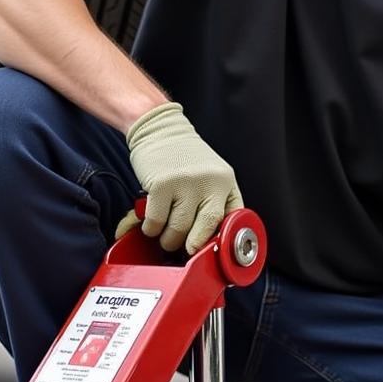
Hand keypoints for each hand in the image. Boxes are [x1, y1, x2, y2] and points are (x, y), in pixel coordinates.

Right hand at [124, 102, 241, 253]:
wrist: (160, 129)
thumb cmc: (184, 157)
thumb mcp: (211, 175)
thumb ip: (216, 202)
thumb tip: (213, 241)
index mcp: (225, 181)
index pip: (231, 220)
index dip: (220, 241)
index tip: (210, 252)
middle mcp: (209, 182)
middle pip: (205, 229)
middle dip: (192, 246)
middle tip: (184, 249)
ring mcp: (185, 183)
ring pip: (178, 230)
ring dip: (169, 240)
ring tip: (165, 234)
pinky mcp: (161, 185)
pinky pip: (156, 222)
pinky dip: (151, 229)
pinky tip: (152, 223)